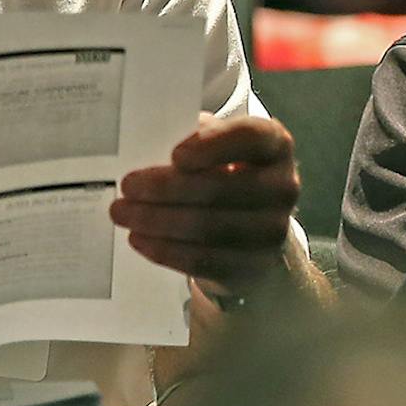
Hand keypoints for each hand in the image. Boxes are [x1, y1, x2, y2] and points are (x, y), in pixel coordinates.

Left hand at [111, 113, 299, 303]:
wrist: (252, 234)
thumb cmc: (226, 177)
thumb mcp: (217, 148)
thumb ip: (192, 139)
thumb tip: (147, 143)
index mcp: (275, 145)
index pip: (251, 137)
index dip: (213, 145)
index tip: (175, 154)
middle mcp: (282, 187)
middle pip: (221, 187)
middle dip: (165, 188)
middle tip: (128, 186)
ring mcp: (273, 231)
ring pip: (208, 228)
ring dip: (157, 220)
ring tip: (123, 213)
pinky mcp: (253, 267)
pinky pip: (204, 260)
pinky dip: (166, 250)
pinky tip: (140, 239)